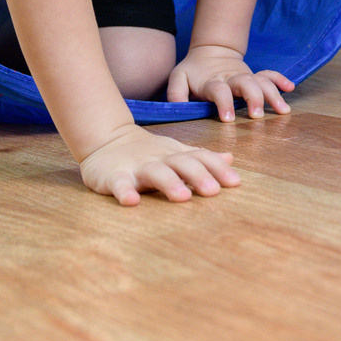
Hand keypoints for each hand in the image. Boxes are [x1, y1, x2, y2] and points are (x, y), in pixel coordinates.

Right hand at [78, 121, 239, 205]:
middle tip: (213, 191)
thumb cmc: (147, 152)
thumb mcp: (174, 152)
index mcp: (175, 155)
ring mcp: (136, 167)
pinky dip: (124, 191)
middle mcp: (159, 159)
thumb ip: (201, 158)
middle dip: (198, 176)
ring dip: (169, 183)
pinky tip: (131, 201)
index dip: (217, 168)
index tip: (235, 182)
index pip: (199, 157)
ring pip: (154, 172)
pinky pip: (118, 183)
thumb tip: (230, 159)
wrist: (105, 139)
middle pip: (181, 163)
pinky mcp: (113, 176)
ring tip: (182, 197)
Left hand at [166, 44, 294, 121]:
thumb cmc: (193, 71)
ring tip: (283, 111)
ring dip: (273, 94)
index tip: (228, 120)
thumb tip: (177, 108)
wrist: (210, 51)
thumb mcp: (178, 78)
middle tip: (256, 116)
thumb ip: (175, 93)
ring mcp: (245, 77)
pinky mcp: (254, 76)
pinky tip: (290, 88)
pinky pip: (269, 75)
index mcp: (211, 81)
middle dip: (253, 98)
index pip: (219, 90)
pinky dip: (280, 79)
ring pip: (261, 81)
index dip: (223, 103)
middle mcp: (231, 79)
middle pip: (246, 84)